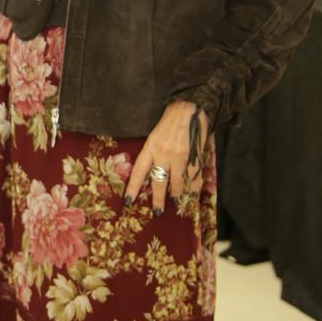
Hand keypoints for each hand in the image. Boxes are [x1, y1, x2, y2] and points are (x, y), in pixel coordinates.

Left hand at [125, 100, 205, 215]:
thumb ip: (153, 154)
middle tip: (157, 212)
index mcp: (150, 147)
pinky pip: (192, 177)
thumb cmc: (170, 123)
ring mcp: (179, 156)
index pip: (139, 171)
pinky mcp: (193, 156)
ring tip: (177, 198)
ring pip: (176, 181)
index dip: (133, 187)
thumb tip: (151, 174)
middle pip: (158, 181)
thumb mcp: (155, 137)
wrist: (189, 109)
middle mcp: (162, 153)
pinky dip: (192, 186)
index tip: (129, 201)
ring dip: (176, 192)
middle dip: (157, 199)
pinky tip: (192, 191)